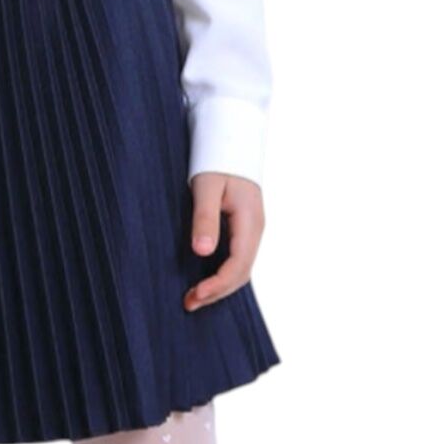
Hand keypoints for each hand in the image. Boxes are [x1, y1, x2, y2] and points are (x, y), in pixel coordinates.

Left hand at [184, 171, 264, 309]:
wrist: (231, 140)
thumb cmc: (217, 160)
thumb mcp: (207, 187)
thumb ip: (205, 218)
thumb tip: (202, 252)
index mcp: (250, 222)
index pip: (238, 265)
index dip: (218, 285)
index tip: (196, 295)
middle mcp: (254, 230)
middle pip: (241, 273)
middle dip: (217, 292)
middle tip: (189, 303)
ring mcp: (250, 231)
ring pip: (240, 268)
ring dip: (219, 286)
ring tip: (193, 297)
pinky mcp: (242, 229)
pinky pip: (236, 259)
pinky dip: (221, 274)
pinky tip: (204, 279)